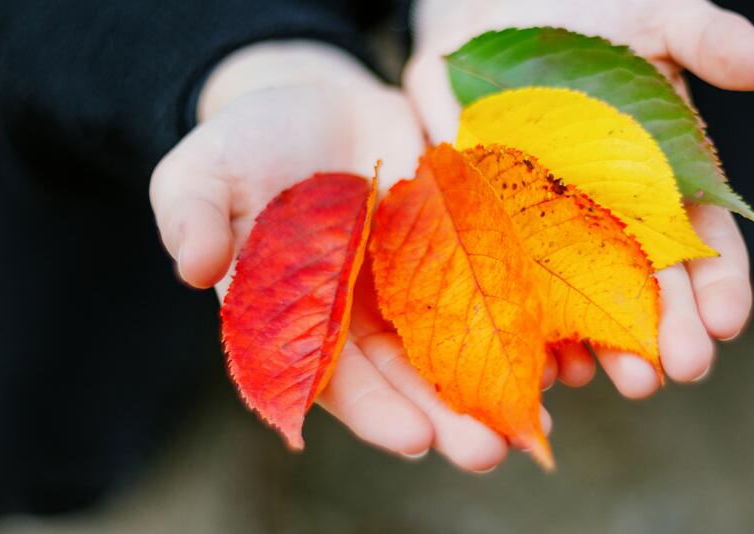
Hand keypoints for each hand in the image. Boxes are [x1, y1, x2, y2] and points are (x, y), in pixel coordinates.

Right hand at [149, 41, 545, 471]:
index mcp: (301, 315)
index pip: (334, 375)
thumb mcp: (204, 169)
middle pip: (408, 376)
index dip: (371, 408)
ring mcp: (417, 283)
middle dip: (446, 416)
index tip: (411, 439)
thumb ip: (191, 215)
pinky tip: (562, 357)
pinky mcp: (459, 245)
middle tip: (487, 452)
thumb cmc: (250, 142)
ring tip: (534, 421)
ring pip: (458, 346)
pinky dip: (525, 324)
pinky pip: (494, 289)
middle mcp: (364, 313)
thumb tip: (191, 266)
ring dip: (495, 385)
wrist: (317, 101)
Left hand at [405, 0, 753, 397]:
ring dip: (603, 344)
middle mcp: (609, 217)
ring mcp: (550, 229)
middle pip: (646, 286)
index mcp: (661, 178)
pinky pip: (513, 285)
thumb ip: (703, 39)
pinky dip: (530, 324)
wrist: (490, 9)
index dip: (717, 282)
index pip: (701, 242)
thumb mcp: (650, 16)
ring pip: (582, 300)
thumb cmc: (581, 12)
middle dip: (666, 329)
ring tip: (621, 381)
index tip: (726, 321)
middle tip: (681, 370)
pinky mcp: (493, 228)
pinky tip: (546, 362)